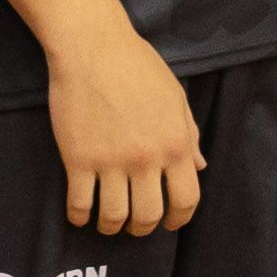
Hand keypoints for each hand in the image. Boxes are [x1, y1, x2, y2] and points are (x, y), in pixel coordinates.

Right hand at [45, 29, 208, 239]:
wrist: (93, 48)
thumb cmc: (138, 67)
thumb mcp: (175, 98)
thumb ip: (189, 135)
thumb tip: (198, 167)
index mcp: (175, 144)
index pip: (186, 199)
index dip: (179, 219)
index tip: (169, 224)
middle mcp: (146, 158)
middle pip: (148, 215)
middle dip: (142, 229)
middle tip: (135, 226)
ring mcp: (110, 161)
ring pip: (113, 216)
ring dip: (111, 227)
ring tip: (108, 223)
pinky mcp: (77, 159)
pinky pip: (79, 204)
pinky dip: (79, 217)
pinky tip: (80, 215)